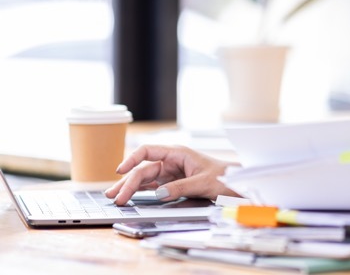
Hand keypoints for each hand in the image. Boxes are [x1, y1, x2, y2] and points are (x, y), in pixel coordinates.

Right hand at [104, 144, 240, 204]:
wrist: (235, 183)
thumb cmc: (223, 176)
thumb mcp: (203, 183)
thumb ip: (180, 188)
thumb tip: (159, 193)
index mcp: (177, 153)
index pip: (148, 151)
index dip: (132, 159)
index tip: (120, 170)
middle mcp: (171, 161)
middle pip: (143, 169)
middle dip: (128, 181)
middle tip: (114, 196)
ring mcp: (170, 173)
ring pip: (145, 179)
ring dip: (130, 187)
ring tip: (115, 197)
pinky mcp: (172, 183)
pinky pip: (152, 186)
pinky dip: (140, 191)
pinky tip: (130, 197)